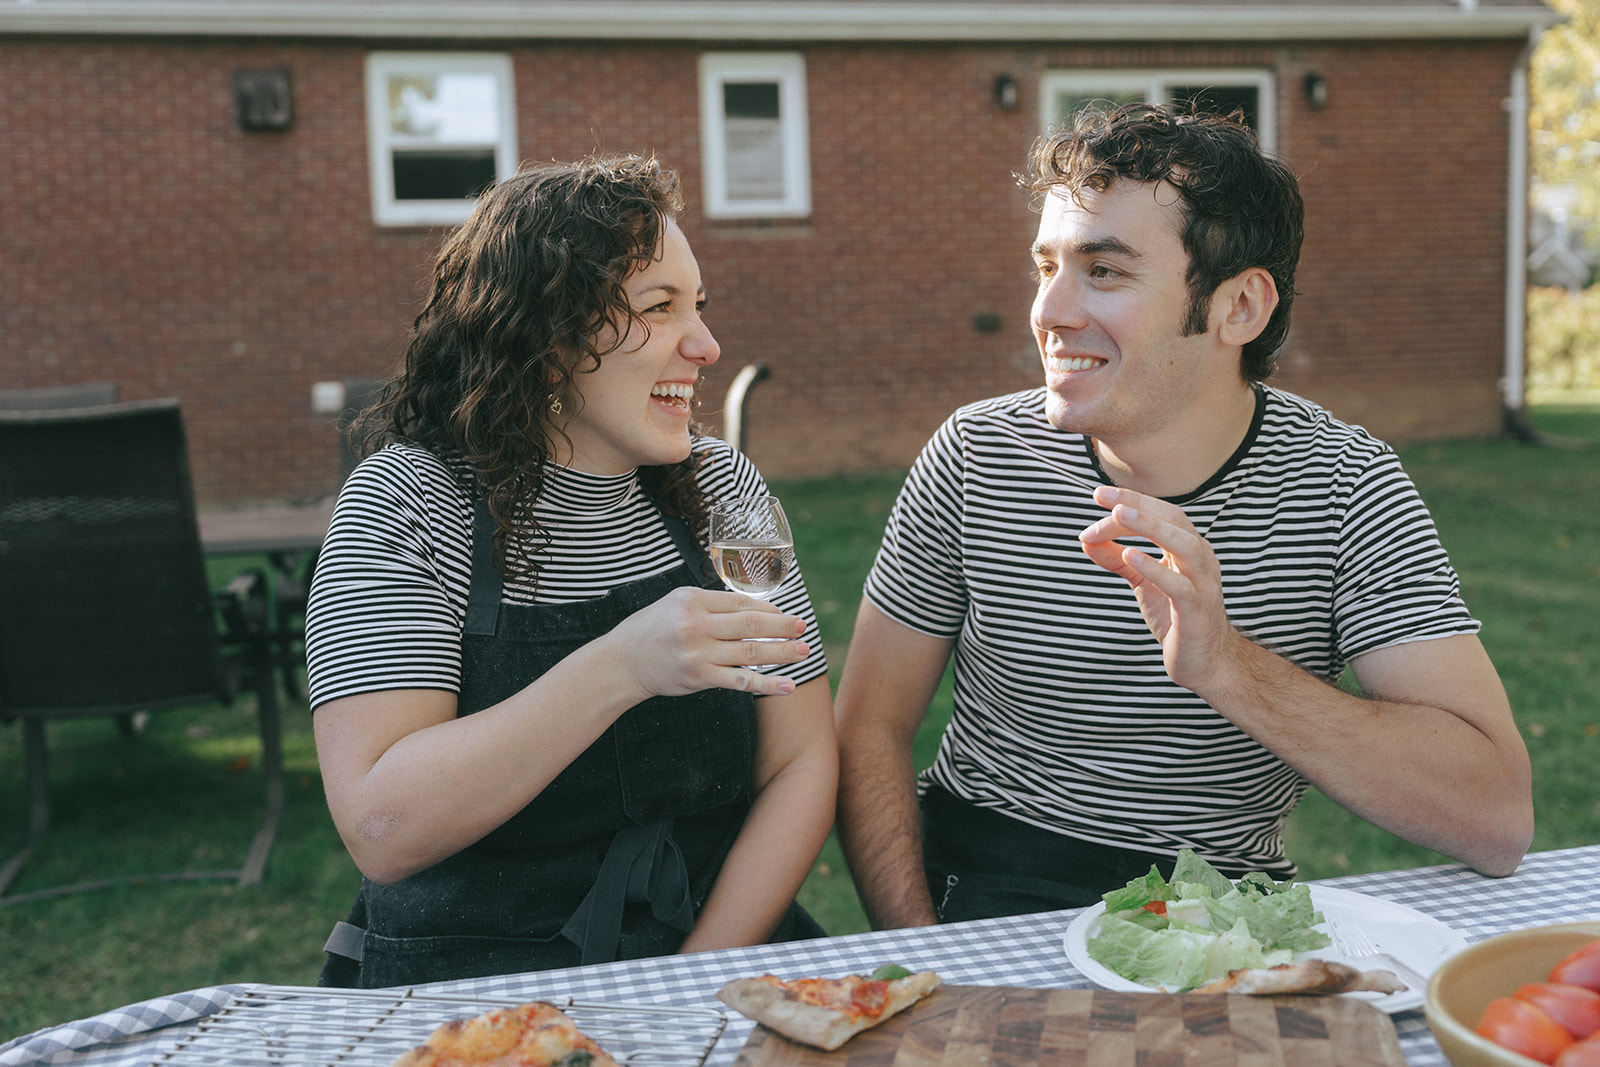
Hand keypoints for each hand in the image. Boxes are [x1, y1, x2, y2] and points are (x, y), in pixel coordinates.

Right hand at [609, 585, 809, 699]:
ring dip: (782, 652)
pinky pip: (741, 681)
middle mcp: (697, 624)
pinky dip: (767, 684)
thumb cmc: (652, 630)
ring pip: (751, 651)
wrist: (621, 663)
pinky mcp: (700, 677)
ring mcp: (699, 652)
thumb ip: (711, 605)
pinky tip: (787, 685)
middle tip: (803, 626)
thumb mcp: (676, 604)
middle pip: (751, 624)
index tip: (784, 614)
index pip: (741, 602)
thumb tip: (753, 609)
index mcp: (693, 600)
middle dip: (783, 625)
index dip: (768, 609)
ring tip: (803, 651)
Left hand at [1077, 484, 1239, 694]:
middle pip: (1173, 520)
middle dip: (1137, 504)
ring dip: (1149, 527)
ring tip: (1117, 515)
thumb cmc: (1176, 617)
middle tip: (1102, 496)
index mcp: (1189, 548)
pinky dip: (1155, 568)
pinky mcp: (1197, 612)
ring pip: (1183, 545)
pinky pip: (1179, 586)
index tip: (1098, 495)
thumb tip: (1086, 539)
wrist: (1205, 662)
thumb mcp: (1142, 581)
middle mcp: (1201, 560)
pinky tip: (1130, 556)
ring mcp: (1203, 585)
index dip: (1131, 501)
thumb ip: (1117, 559)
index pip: (1161, 513)